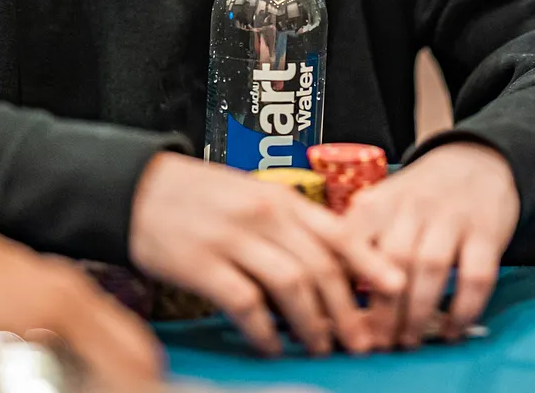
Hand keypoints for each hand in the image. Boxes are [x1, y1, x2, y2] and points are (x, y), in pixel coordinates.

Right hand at [128, 153, 403, 356]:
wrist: (138, 187)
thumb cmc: (200, 196)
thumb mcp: (252, 196)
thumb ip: (289, 224)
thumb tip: (331, 263)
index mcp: (281, 199)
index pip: (338, 231)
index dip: (370, 262)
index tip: (396, 287)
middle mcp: (263, 216)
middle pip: (321, 266)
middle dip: (347, 308)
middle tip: (363, 339)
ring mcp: (232, 239)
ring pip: (290, 285)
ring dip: (312, 323)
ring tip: (322, 347)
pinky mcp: (201, 263)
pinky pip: (244, 302)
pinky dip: (263, 330)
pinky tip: (272, 346)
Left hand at [345, 141, 519, 349]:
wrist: (476, 161)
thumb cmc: (419, 197)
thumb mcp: (382, 206)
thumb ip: (358, 243)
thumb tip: (328, 296)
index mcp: (379, 202)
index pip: (352, 238)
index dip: (345, 279)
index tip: (341, 317)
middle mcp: (413, 205)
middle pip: (392, 259)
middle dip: (384, 310)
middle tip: (379, 344)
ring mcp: (452, 216)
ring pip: (430, 267)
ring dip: (418, 313)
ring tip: (409, 341)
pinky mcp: (487, 230)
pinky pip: (476, 276)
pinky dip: (463, 309)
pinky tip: (452, 330)